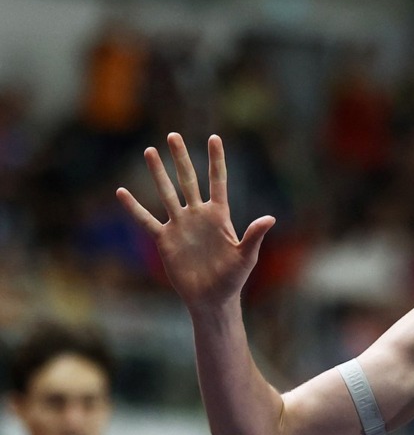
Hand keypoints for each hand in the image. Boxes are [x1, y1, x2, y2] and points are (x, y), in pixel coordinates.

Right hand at [115, 133, 274, 308]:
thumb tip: (270, 218)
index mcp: (220, 216)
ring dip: (158, 174)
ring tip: (150, 151)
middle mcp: (198, 215)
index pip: (218, 181)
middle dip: (181, 159)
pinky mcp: (165, 239)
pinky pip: (147, 220)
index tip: (214, 138)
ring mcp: (180, 225)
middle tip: (173, 136)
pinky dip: (134, 207)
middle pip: (189, 180)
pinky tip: (122, 192)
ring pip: (167, 193)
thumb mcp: (246, 256)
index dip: (216, 160)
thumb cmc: (233, 279)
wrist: (212, 298)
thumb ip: (254, 235)